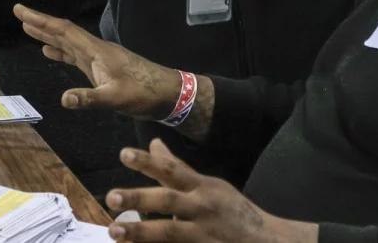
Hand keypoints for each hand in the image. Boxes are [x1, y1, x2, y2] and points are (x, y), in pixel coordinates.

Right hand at [16, 4, 181, 119]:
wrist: (167, 93)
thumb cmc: (144, 93)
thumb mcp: (116, 98)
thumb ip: (90, 99)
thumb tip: (64, 99)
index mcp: (97, 50)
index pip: (64, 30)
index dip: (41, 20)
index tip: (20, 10)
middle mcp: (96, 50)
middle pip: (63, 32)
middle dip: (40, 23)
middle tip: (19, 13)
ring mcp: (99, 58)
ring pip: (68, 43)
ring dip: (48, 36)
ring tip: (28, 30)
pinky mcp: (102, 68)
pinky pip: (75, 55)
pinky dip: (60, 52)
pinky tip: (50, 52)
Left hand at [104, 139, 317, 242]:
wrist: (266, 241)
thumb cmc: (230, 210)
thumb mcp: (208, 184)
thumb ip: (177, 168)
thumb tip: (153, 143)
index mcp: (203, 187)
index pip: (172, 169)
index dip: (148, 162)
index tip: (124, 154)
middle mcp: (202, 208)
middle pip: (168, 200)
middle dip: (139, 198)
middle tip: (111, 197)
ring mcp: (203, 234)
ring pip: (169, 232)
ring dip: (140, 232)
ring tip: (114, 232)